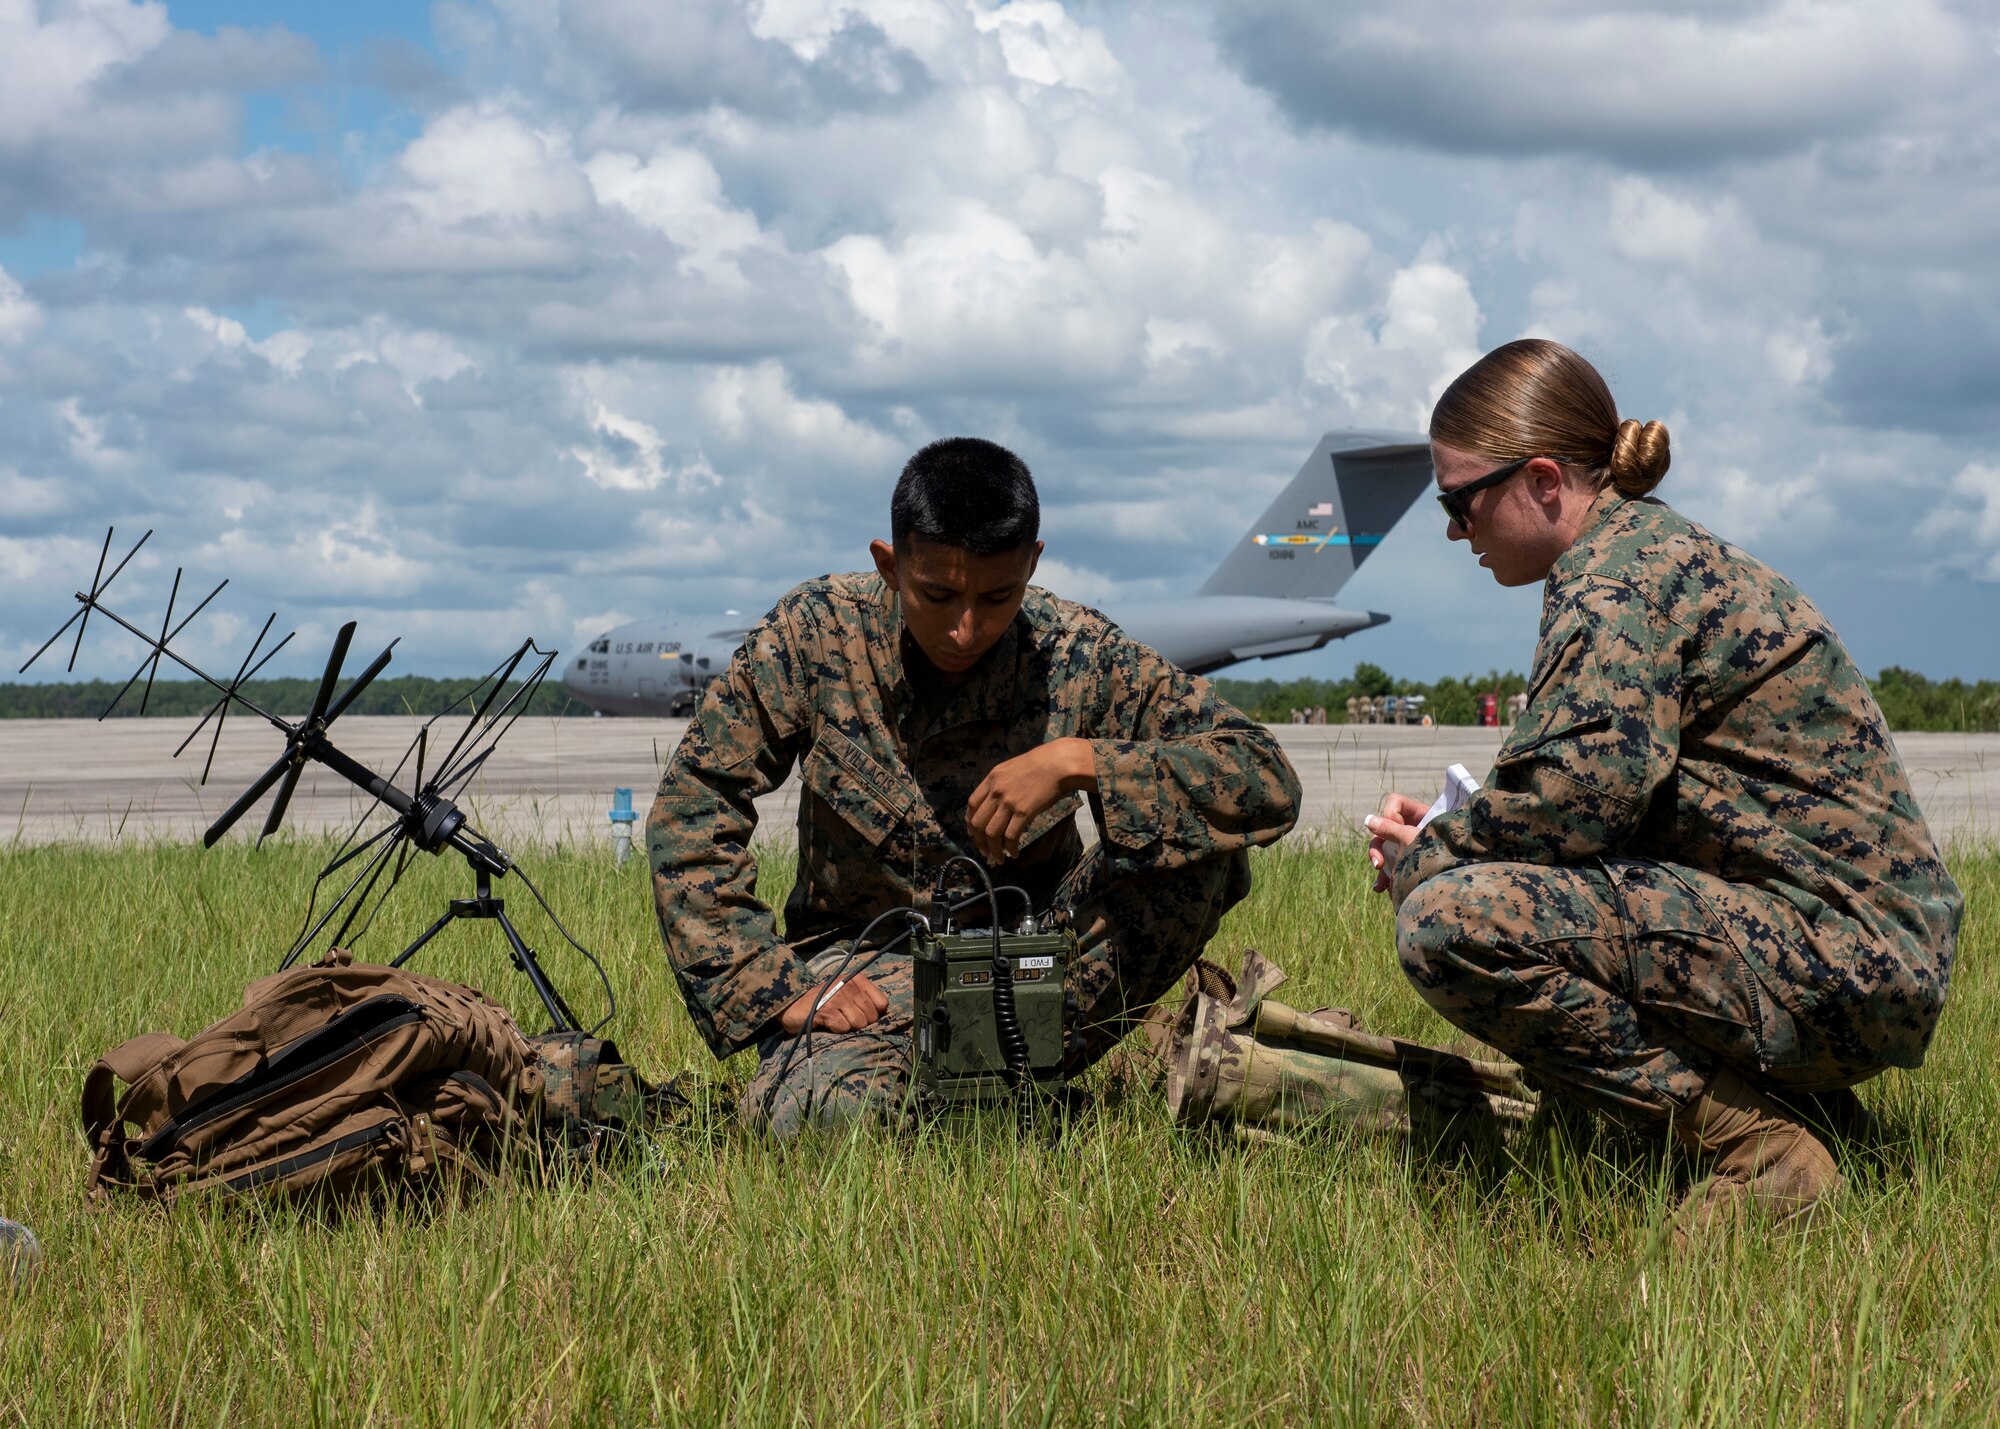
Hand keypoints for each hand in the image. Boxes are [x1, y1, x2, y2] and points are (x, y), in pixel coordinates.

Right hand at [779, 972, 887, 1034]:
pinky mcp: (826, 1011)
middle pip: (871, 1016)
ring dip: (848, 1027)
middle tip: (845, 1018)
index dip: (874, 1014)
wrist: (794, 1005)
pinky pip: (844, 1028)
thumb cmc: (824, 1002)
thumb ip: (864, 1000)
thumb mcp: (846, 993)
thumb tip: (884, 1016)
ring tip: (837, 1020)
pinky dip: (837, 1030)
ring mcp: (837, 997)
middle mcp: (849, 986)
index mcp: (857, 980)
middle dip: (861, 1023)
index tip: (862, 1014)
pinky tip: (828, 1023)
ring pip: (859, 1023)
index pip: (882, 1003)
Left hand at [967, 738, 1096, 863]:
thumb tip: (997, 802)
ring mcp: (1008, 802)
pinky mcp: (1023, 812)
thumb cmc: (1040, 764)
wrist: (1058, 764)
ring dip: (993, 850)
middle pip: (978, 823)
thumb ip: (1001, 783)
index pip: (972, 804)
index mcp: (992, 779)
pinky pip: (1011, 836)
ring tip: (999, 859)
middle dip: (979, 842)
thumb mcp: (1012, 768)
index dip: (970, 822)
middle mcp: (996, 791)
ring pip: (991, 833)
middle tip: (985, 852)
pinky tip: (1015, 853)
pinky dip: (1010, 848)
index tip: (974, 833)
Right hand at [1364, 792, 1428, 893]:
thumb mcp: (1409, 838)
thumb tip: (1368, 820)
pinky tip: (1381, 887)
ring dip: (1379, 864)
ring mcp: (1411, 846)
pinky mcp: (1409, 864)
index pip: (1395, 803)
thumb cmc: (1435, 853)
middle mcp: (1413, 828)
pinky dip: (1385, 876)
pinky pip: (1391, 865)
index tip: (1397, 828)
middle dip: (1377, 848)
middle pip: (1383, 829)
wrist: (1455, 881)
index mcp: (1418, 815)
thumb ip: (1389, 828)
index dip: (1392, 814)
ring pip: (1384, 849)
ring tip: (1380, 885)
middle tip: (1379, 864)